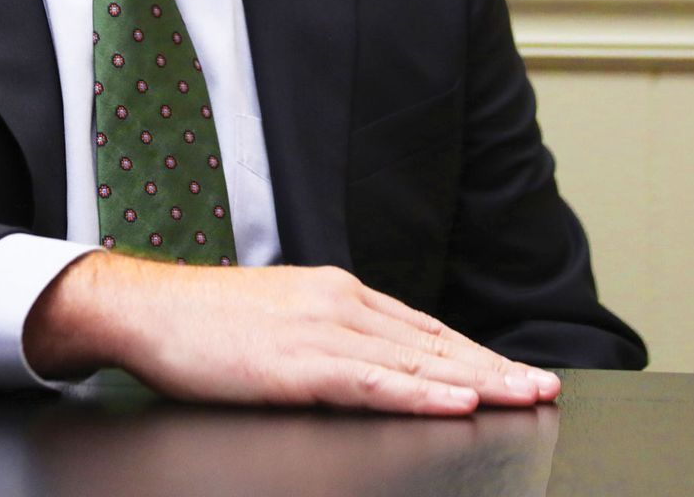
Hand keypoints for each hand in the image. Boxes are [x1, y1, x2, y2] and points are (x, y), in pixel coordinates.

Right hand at [23, 253, 560, 413]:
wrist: (150, 308)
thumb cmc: (205, 320)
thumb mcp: (277, 316)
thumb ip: (326, 332)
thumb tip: (367, 358)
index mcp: (332, 291)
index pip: (420, 327)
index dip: (473, 351)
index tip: (513, 369)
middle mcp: (337, 302)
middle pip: (430, 342)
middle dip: (492, 367)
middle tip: (544, 386)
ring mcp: (320, 331)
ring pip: (415, 362)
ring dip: (477, 381)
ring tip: (524, 395)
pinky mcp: (300, 364)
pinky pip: (374, 382)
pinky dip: (421, 393)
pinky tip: (457, 402)